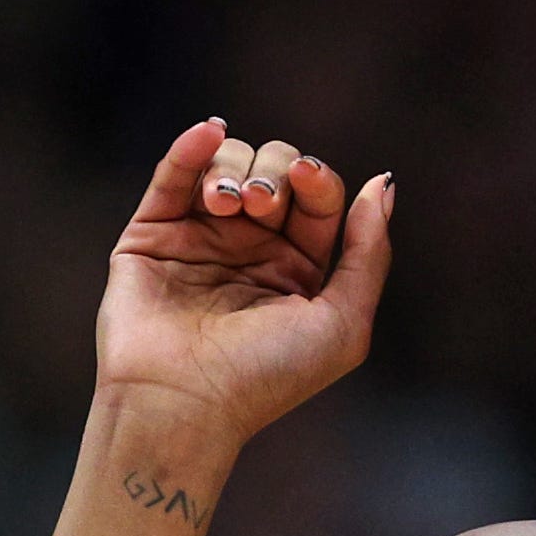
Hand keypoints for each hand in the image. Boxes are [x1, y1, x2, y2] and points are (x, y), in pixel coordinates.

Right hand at [94, 119, 392, 447]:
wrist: (185, 402)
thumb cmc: (268, 375)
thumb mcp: (343, 324)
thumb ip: (369, 255)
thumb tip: (382, 185)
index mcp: (298, 270)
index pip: (315, 198)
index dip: (315, 178)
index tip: (306, 180)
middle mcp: (251, 250)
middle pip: (273, 171)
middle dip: (273, 174)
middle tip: (260, 205)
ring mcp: (201, 239)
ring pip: (226, 166)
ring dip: (234, 170)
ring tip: (228, 204)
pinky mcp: (153, 235)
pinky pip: (172, 174)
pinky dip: (192, 146)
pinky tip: (210, 133)